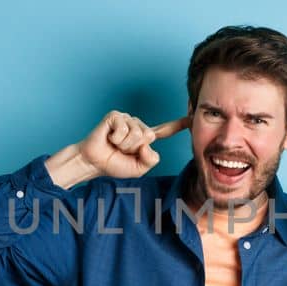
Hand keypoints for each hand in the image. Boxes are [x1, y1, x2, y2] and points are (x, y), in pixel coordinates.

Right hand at [47, 111, 189, 188]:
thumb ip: (151, 160)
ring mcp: (127, 119)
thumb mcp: (139, 169)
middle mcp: (138, 126)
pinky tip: (109, 138)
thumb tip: (148, 144)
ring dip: (124, 145)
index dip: (179, 124)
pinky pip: (123, 129)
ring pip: (136, 134)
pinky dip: (115, 139)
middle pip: (149, 136)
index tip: (192, 118)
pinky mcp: (116, 116)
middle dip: (134, 148)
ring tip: (115, 145)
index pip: (166, 130)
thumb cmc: (114, 164)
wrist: (94, 163)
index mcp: (146, 138)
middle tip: (122, 150)